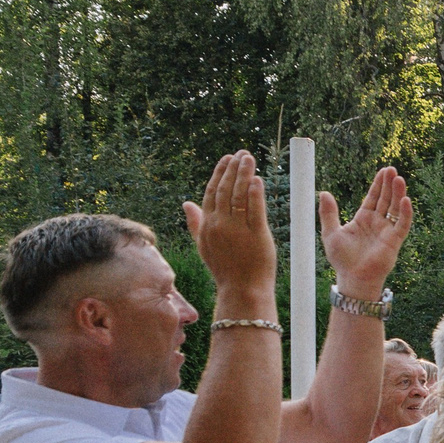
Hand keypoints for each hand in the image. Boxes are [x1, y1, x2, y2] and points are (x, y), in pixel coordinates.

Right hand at [182, 151, 274, 292]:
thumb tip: (186, 203)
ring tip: (250, 158)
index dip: (220, 173)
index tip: (227, 158)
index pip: (212, 193)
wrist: (241, 290)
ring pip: (239, 196)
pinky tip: (257, 180)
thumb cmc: (225, 269)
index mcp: (207, 226)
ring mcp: (237, 230)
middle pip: (225, 190)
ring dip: (244, 174)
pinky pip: (255, 211)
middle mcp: (220, 225)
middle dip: (233, 168)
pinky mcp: (256, 236)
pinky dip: (255, 194)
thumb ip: (195, 223)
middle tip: (242, 152)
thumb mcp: (204, 246)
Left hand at [317, 165, 413, 298]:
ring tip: (400, 179)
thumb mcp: (331, 232)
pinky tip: (405, 200)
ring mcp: (387, 231)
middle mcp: (377, 223)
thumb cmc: (342, 259)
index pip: (373, 197)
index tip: (384, 171)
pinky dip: (405, 213)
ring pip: (395, 208)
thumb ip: (328, 213)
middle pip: (386, 199)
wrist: (353, 277)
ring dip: (398, 194)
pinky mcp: (394, 241)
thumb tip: (323, 193)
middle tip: (392, 170)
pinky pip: (402, 225)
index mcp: (363, 219)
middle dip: (389, 185)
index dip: (378, 184)